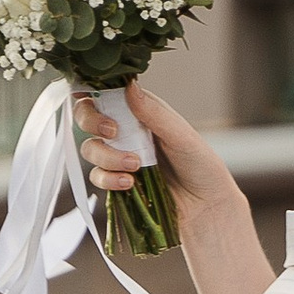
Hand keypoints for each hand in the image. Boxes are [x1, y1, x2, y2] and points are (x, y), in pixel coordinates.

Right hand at [75, 79, 240, 216]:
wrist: (206, 208)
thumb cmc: (201, 166)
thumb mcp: (181, 136)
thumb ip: (154, 113)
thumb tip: (129, 86)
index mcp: (141, 111)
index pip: (106, 93)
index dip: (90, 90)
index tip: (89, 96)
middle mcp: (126, 130)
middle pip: (87, 116)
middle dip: (92, 121)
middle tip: (112, 132)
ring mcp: (119, 156)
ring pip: (90, 148)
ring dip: (107, 156)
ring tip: (135, 166)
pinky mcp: (116, 181)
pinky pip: (97, 177)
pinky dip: (108, 179)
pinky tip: (129, 183)